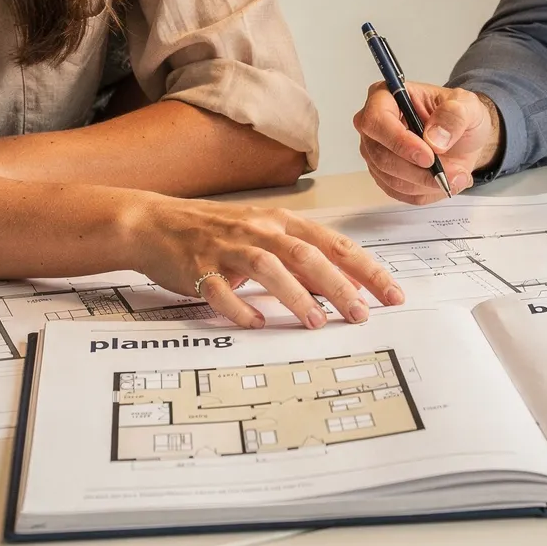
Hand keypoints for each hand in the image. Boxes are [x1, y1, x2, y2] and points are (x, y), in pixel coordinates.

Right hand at [126, 196, 405, 329]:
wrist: (156, 223)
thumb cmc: (216, 232)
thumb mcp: (263, 236)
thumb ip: (301, 258)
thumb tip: (344, 287)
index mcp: (280, 222)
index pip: (333, 243)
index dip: (365, 269)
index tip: (391, 293)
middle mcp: (258, 230)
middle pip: (307, 255)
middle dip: (339, 286)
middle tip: (360, 315)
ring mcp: (227, 248)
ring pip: (269, 268)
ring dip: (296, 295)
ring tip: (317, 322)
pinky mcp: (198, 268)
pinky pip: (222, 290)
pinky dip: (241, 308)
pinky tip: (257, 323)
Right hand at [352, 81, 500, 204]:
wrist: (464, 139)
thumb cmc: (459, 116)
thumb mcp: (468, 106)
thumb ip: (454, 116)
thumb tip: (434, 138)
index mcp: (387, 96)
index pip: (376, 120)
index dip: (399, 142)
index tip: (428, 156)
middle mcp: (375, 125)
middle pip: (381, 156)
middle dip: (418, 171)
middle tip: (451, 172)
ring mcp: (376, 152)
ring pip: (392, 179)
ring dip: (427, 183)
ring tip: (457, 176)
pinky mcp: (384, 176)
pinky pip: (400, 193)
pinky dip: (426, 192)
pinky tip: (445, 181)